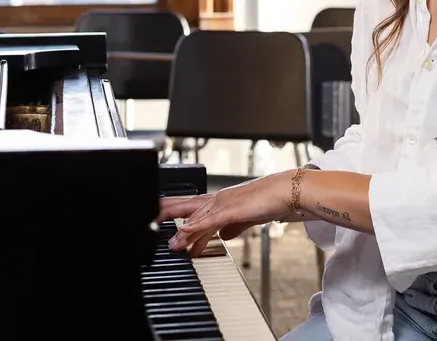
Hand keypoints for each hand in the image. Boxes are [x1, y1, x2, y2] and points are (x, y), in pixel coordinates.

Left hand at [155, 171, 298, 256]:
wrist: (288, 191)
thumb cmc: (270, 201)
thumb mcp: (247, 218)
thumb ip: (233, 226)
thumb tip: (223, 236)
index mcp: (220, 201)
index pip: (192, 207)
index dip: (174, 213)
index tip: (160, 222)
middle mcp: (218, 199)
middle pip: (185, 206)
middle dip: (165, 214)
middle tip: (149, 223)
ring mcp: (223, 203)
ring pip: (196, 217)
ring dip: (181, 231)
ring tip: (170, 245)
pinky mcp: (232, 209)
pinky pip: (210, 220)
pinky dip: (196, 227)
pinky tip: (185, 233)